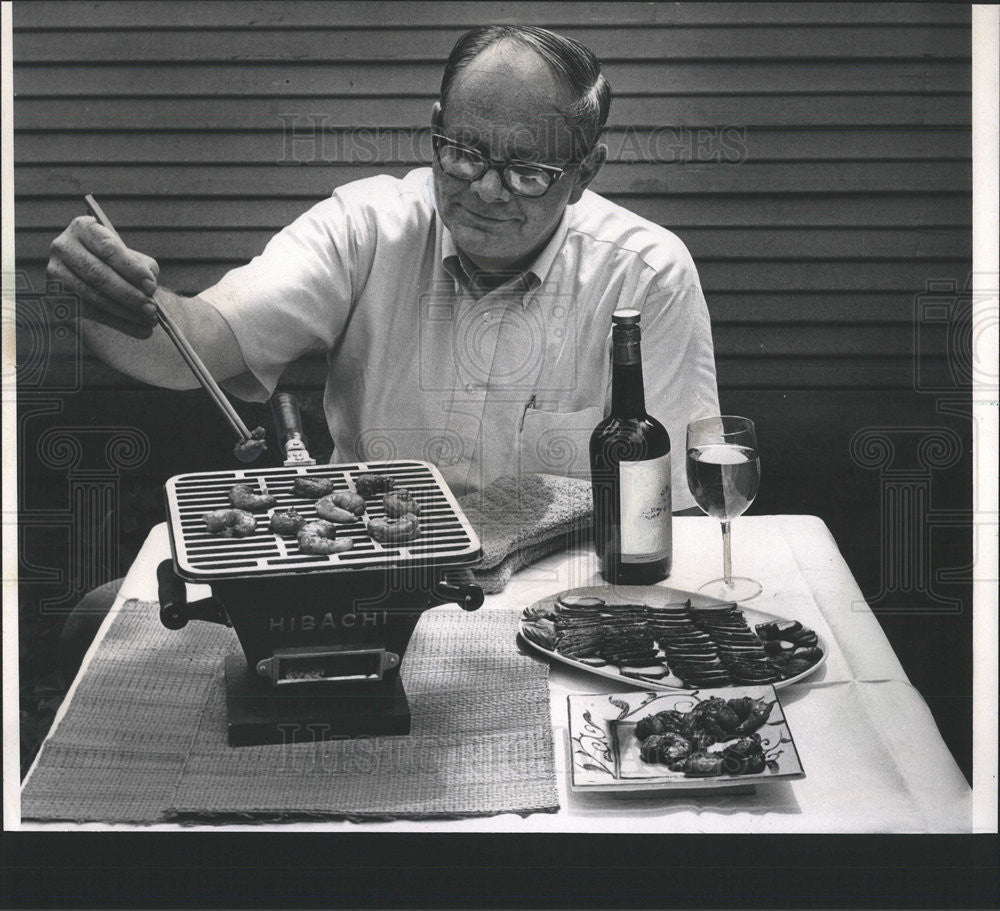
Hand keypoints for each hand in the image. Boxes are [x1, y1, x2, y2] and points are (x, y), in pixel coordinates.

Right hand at [47, 215, 160, 338]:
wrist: (88, 269)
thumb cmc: (114, 259)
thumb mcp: (128, 253)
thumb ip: (142, 265)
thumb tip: (148, 286)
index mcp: (83, 228)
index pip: (108, 249)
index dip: (132, 269)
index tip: (151, 286)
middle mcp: (63, 247)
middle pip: (98, 274)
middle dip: (128, 295)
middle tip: (151, 309)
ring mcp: (55, 272)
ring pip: (91, 296)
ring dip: (124, 312)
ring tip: (148, 320)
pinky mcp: (55, 296)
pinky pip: (88, 312)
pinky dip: (117, 323)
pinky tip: (139, 329)